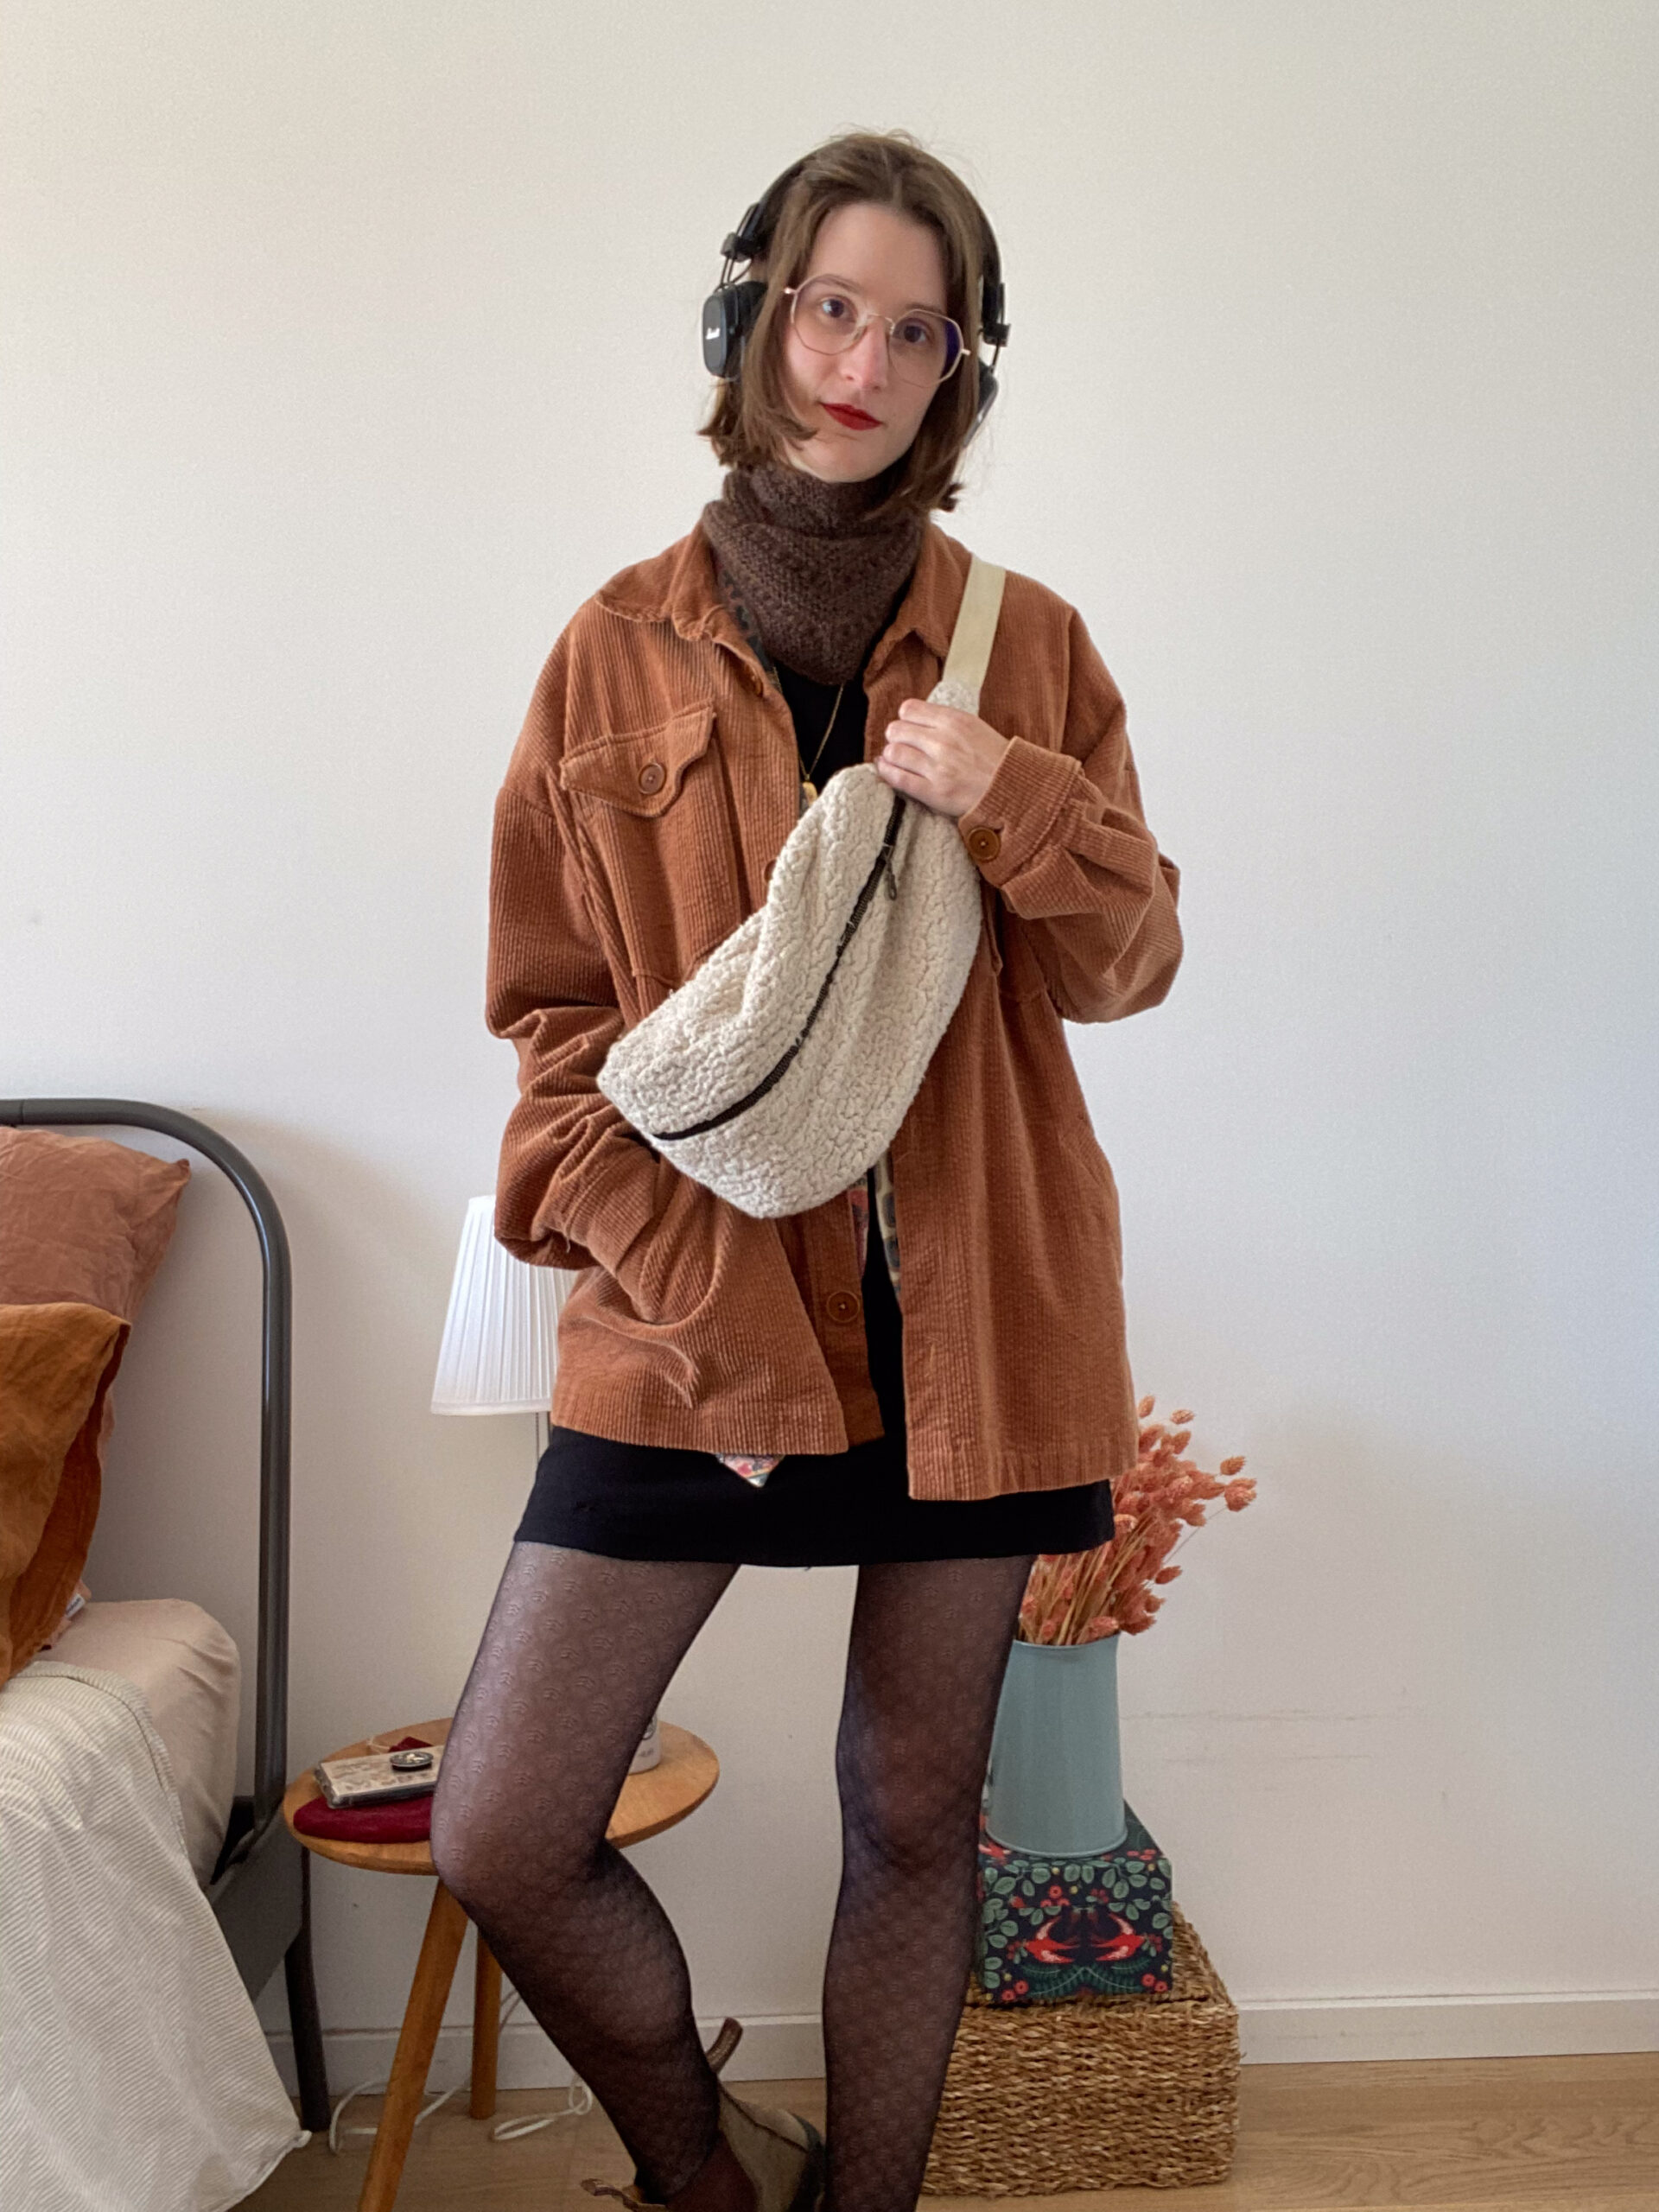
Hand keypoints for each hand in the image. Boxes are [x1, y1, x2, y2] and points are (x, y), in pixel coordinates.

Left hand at [873, 697, 1010, 819]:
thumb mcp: (974, 727)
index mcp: (954, 721)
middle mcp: (943, 741)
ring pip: (893, 753)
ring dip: (891, 756)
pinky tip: (888, 770)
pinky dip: (887, 773)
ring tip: (898, 760)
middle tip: (902, 746)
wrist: (1013, 789)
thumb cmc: (994, 759)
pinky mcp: (933, 792)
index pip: (908, 709)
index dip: (905, 719)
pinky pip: (897, 778)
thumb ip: (944, 721)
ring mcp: (937, 768)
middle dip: (896, 737)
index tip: (910, 728)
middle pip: (896, 730)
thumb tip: (912, 718)